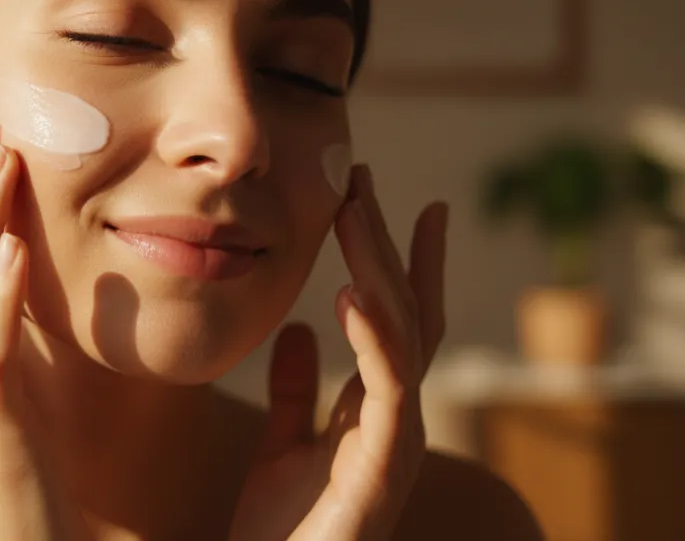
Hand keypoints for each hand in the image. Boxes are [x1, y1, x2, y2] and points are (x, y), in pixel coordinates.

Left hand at [228, 165, 447, 540]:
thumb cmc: (279, 535)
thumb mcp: (280, 448)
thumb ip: (296, 392)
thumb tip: (300, 330)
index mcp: (372, 413)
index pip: (397, 320)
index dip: (398, 260)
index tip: (389, 200)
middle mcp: (395, 421)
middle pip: (405, 312)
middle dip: (386, 243)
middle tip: (361, 179)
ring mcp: (395, 444)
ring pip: (403, 335)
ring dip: (380, 268)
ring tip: (355, 211)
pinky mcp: (381, 471)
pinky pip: (387, 390)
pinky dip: (375, 337)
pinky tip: (351, 292)